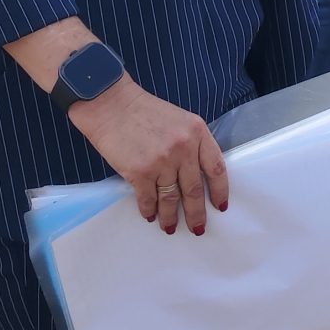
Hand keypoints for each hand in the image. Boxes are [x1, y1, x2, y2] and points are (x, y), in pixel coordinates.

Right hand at [68, 78, 229, 234]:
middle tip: (198, 227)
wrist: (109, 103)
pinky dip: (149, 210)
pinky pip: (148, 199)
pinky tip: (150, 215)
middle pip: (195, 189)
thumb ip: (190, 143)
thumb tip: (194, 175)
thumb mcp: (178, 120)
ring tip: (170, 227)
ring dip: (171, 216)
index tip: (220, 206)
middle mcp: (183, 148)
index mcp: (197, 132)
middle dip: (197, 213)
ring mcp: (162, 161)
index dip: (219, 191)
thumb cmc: (142, 110)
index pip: (216, 168)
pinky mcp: (140, 172)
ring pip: (171, 198)